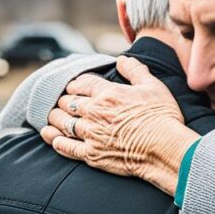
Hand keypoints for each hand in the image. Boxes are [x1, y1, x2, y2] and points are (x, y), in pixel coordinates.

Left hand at [41, 56, 199, 195]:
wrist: (165, 149)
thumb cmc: (162, 116)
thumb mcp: (153, 86)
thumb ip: (135, 70)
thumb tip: (122, 59)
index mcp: (108, 93)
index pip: (81, 83)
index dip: (76, 84)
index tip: (74, 87)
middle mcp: (94, 112)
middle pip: (68, 102)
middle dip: (64, 100)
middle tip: (62, 102)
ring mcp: (90, 134)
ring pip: (62, 122)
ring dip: (55, 118)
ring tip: (53, 116)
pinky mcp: (91, 154)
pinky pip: (65, 146)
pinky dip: (54, 140)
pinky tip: (50, 136)